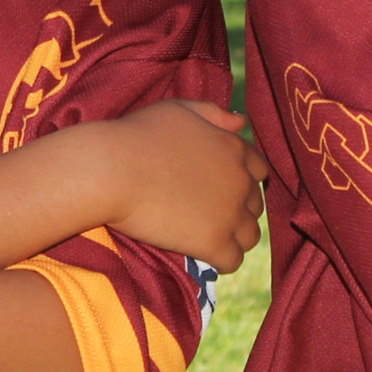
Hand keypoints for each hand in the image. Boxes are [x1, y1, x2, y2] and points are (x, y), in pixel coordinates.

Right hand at [88, 101, 267, 271]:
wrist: (111, 170)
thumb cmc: (138, 135)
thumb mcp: (178, 109)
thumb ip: (213, 113)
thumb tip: (241, 122)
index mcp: (234, 150)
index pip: (259, 170)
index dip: (243, 180)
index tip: (221, 188)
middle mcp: (240, 182)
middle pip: (255, 206)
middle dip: (238, 210)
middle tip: (209, 214)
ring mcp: (229, 215)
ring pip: (250, 237)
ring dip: (233, 238)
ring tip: (207, 237)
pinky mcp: (213, 243)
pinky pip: (233, 261)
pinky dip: (221, 261)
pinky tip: (202, 256)